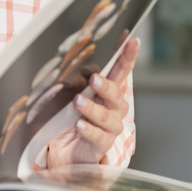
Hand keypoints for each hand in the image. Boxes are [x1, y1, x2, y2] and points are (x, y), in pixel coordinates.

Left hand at [46, 37, 138, 167]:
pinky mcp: (101, 146)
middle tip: (94, 79)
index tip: (131, 40)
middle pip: (117, 94)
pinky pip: (99, 137)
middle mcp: (113, 109)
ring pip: (107, 117)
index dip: (126, 56)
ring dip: (93, 108)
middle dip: (107, 86)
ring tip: (77, 102)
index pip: (119, 71)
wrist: (60, 151)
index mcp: (107, 92)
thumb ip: (79, 82)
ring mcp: (109, 128)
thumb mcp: (67, 94)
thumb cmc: (67, 119)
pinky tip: (80, 125)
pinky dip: (89, 130)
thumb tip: (89, 71)